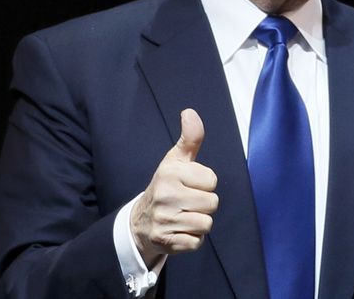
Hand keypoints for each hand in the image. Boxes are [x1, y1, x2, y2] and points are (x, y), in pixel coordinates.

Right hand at [131, 108, 218, 266]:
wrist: (141, 222)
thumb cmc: (167, 186)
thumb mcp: (176, 160)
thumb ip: (190, 138)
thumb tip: (190, 112)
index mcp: (170, 173)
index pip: (212, 180)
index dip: (204, 183)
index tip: (190, 184)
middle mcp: (166, 195)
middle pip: (212, 203)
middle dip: (204, 204)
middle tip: (187, 202)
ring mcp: (165, 220)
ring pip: (206, 223)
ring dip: (199, 222)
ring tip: (184, 215)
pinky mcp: (167, 242)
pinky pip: (197, 242)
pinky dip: (192, 239)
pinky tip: (179, 230)